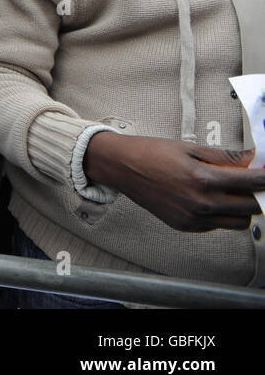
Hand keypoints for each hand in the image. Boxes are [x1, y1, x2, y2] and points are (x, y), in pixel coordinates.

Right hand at [84, 132, 264, 231]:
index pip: (253, 183)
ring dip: (242, 209)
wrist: (122, 167)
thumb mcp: (190, 148)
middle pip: (252, 207)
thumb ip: (225, 157)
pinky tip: (208, 200)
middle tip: (250, 183)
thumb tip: (251, 159)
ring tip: (230, 194)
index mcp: (204, 178)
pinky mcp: (185, 226)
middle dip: (256, 194)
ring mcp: (193, 217)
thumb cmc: (151, 153)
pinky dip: (220, 215)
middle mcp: (201, 202)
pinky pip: (216, 226)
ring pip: (239, 222)